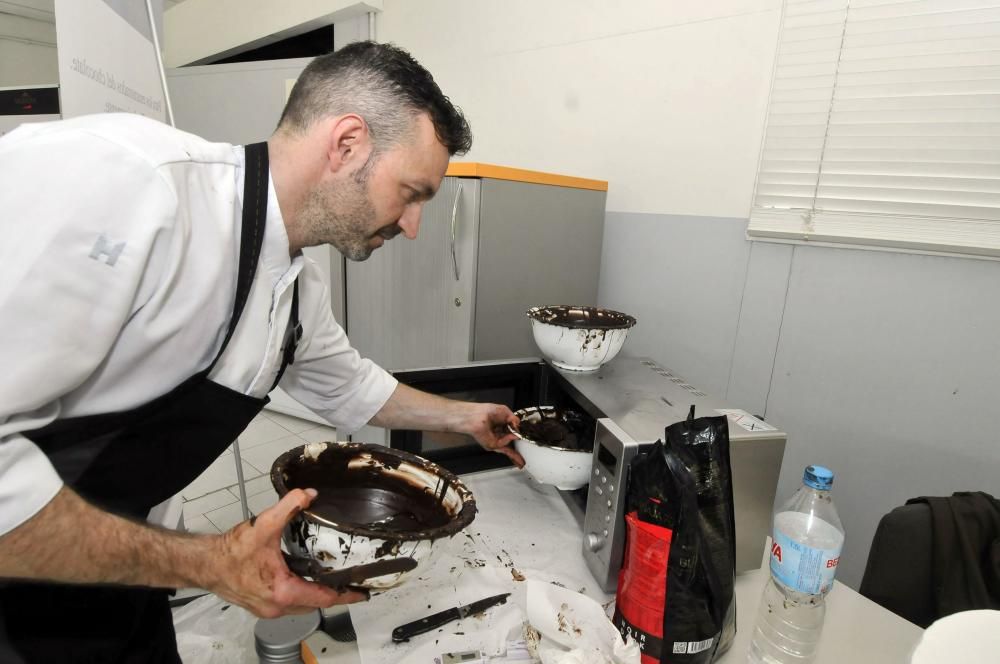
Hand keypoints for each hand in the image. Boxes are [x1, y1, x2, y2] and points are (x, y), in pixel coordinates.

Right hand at [207, 488, 366, 617]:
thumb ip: (288, 507)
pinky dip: (301, 593)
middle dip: (333, 594)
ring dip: (316, 594)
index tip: (362, 593)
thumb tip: (308, 495)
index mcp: (283, 592)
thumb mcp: (263, 525)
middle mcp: (277, 606)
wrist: (205, 564)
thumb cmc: (231, 552)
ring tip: (332, 580)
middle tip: (350, 582)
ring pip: (302, 605)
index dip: (345, 594)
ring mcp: (268, 608)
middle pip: (315, 604)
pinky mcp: (261, 605)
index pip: (323, 598)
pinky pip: (289, 603)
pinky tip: (305, 578)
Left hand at [463, 402, 524, 467]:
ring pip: (509, 450)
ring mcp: (496, 441)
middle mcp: (499, 434)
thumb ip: (514, 420)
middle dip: (518, 453)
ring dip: (516, 454)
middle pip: (511, 446)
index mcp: (501, 426)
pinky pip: (504, 444)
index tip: (527, 439)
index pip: (512, 434)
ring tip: (522, 450)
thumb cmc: (487, 411)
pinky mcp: (493, 445)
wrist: (477, 416)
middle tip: (527, 453)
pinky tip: (513, 435)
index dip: (519, 437)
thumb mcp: (506, 412)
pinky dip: (509, 439)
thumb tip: (519, 427)